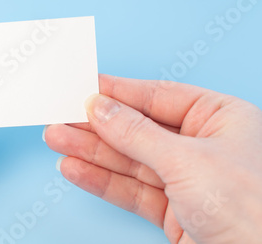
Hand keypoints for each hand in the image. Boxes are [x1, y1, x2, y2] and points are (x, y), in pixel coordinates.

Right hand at [44, 74, 261, 243]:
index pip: (158, 96)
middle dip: (96, 125)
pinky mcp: (175, 212)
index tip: (83, 87)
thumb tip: (100, 108)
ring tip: (56, 139)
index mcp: (221, 119)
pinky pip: (131, 190)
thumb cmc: (255, 211)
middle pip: (137, 129)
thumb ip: (137, 134)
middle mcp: (203, 147)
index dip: (118, 91)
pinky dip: (101, 181)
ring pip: (129, 160)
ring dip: (91, 152)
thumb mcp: (188, 161)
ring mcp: (187, 180)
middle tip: (61, 116)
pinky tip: (75, 168)